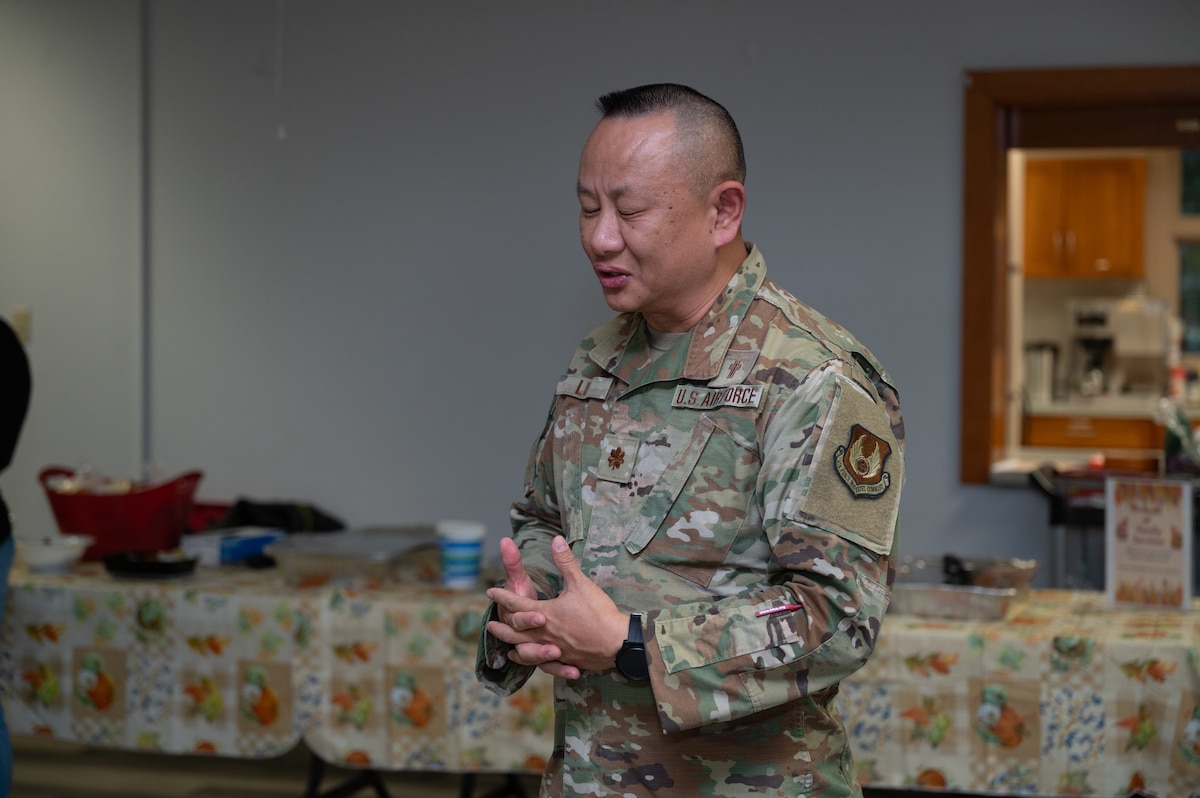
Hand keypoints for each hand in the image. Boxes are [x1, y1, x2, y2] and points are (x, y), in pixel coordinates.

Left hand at [487, 536, 627, 677]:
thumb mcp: (581, 583)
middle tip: (489, 624)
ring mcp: (554, 649)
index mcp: (545, 614)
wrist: (617, 643)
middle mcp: (545, 633)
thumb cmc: (598, 612)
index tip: (490, 592)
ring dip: (512, 645)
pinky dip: (533, 660)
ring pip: (526, 649)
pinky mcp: (565, 659)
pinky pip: (543, 663)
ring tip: (506, 645)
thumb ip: (565, 562)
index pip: (517, 604)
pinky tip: (531, 660)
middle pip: (515, 631)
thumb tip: (556, 540)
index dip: (502, 597)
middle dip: (501, 626)